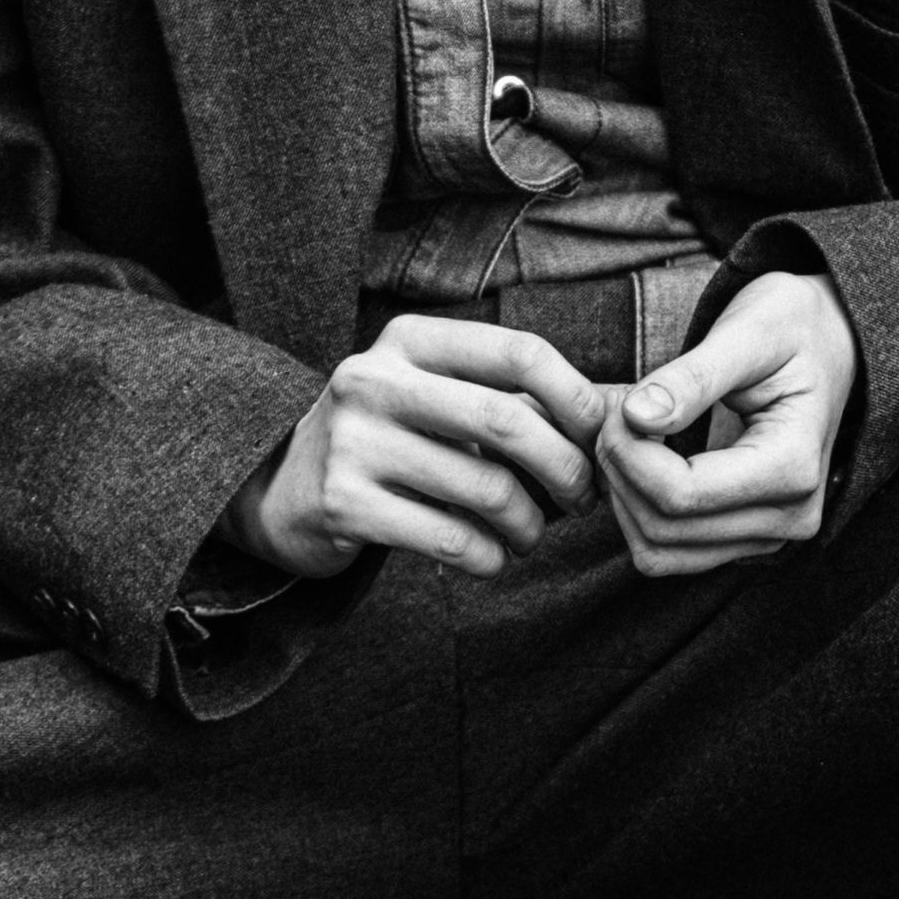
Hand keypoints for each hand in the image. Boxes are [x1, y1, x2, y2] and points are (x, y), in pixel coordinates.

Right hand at [225, 314, 606, 580]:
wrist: (283, 489)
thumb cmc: (389, 439)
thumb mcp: (432, 395)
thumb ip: (507, 397)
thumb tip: (616, 415)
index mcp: (408, 340)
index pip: (519, 352)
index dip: (576, 398)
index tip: (599, 437)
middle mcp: (374, 380)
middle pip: (507, 421)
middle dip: (565, 468)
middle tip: (580, 497)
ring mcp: (354, 442)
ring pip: (486, 489)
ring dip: (529, 525)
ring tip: (529, 533)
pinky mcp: (344, 504)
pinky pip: (451, 539)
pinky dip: (490, 558)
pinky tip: (491, 557)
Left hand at [597, 268, 857, 578]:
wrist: (829, 343)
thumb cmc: (792, 328)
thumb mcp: (747, 332)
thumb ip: (691, 377)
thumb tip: (635, 415)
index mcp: (793, 467)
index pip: (681, 494)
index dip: (628, 453)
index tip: (615, 403)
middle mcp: (790, 517)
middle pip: (663, 529)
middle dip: (620, 471)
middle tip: (613, 412)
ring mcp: (771, 537)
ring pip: (659, 552)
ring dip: (624, 497)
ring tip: (624, 435)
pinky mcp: (747, 539)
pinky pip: (671, 551)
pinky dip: (638, 511)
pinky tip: (640, 459)